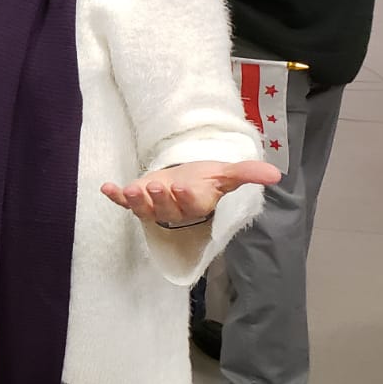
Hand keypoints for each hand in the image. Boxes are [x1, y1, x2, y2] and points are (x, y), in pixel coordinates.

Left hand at [100, 159, 280, 227]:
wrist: (184, 182)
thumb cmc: (204, 180)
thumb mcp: (224, 173)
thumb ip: (247, 173)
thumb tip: (277, 174)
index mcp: (197, 203)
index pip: (194, 204)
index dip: (188, 197)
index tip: (184, 187)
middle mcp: (173, 209)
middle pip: (167, 210)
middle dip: (161, 198)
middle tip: (156, 185)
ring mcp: (153, 206)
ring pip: (144, 209)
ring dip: (136, 200)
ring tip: (131, 189)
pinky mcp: (137, 200)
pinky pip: (124, 202)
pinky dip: (115, 196)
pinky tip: (105, 188)